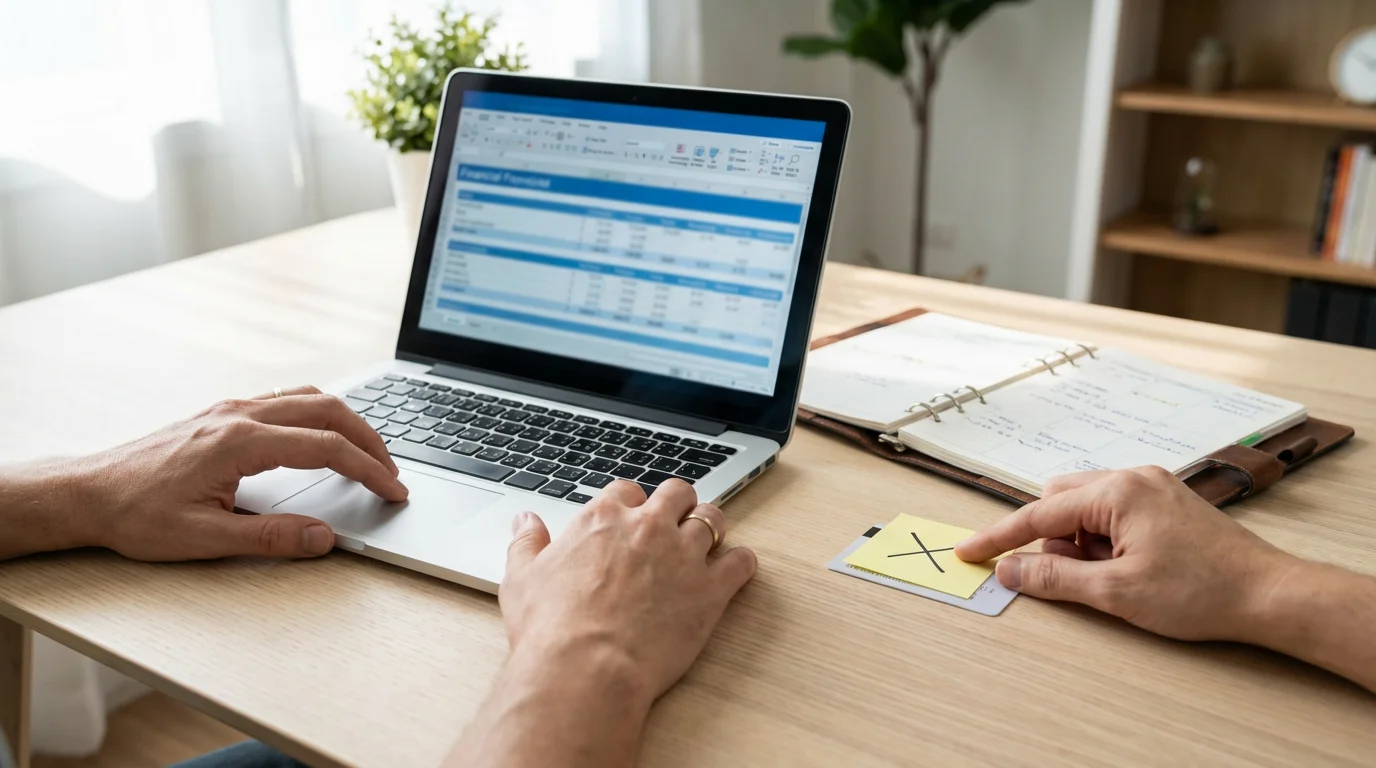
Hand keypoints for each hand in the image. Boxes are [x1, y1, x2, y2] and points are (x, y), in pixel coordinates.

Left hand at [50, 386, 407, 560]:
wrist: (87, 494)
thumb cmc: (136, 516)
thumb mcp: (205, 539)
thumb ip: (270, 538)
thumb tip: (324, 537)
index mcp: (240, 442)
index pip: (325, 447)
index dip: (368, 469)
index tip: (392, 490)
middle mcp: (239, 415)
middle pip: (328, 409)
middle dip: (370, 439)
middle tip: (392, 471)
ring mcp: (230, 409)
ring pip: (309, 396)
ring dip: (347, 421)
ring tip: (367, 453)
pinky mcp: (222, 413)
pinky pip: (286, 399)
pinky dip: (319, 414)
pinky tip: (323, 437)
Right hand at [449, 480, 757, 767]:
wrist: (586, 667)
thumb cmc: (551, 629)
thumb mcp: (522, 578)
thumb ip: (526, 543)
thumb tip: (525, 520)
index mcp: (603, 518)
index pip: (626, 490)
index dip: (630, 503)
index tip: (630, 518)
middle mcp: (648, 527)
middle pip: (676, 493)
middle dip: (677, 503)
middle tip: (675, 520)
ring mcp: (684, 555)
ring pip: (712, 519)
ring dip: (711, 525)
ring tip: (709, 537)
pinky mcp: (711, 589)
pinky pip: (741, 562)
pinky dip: (741, 563)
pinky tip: (736, 569)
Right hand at [955, 466, 1298, 641]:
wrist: (1270, 594)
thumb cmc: (1201, 592)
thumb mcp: (1116, 592)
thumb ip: (1054, 578)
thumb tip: (1009, 570)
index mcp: (1116, 492)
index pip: (1039, 514)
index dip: (1000, 538)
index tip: (968, 551)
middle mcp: (1133, 477)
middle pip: (1060, 500)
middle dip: (1053, 540)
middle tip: (1073, 578)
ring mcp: (1153, 485)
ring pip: (1087, 506)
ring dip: (1082, 542)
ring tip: (1114, 577)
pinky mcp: (1167, 500)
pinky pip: (1115, 511)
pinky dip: (1106, 538)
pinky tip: (1129, 567)